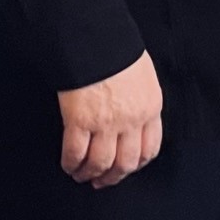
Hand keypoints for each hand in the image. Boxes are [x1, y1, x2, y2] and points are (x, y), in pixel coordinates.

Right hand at [57, 51, 162, 188]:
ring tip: (82, 176)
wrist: (94, 37)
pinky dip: (71, 163)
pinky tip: (68, 166)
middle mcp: (131, 120)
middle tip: (103, 182)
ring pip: (101, 162)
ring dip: (90, 174)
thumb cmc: (116, 50)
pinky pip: (75, 152)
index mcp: (150, 107)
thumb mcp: (142, 76)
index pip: (150, 148)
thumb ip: (141, 99)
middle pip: (127, 162)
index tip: (127, 169)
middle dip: (114, 176)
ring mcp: (105, 122)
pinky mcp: (79, 120)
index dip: (137, 164)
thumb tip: (133, 117)